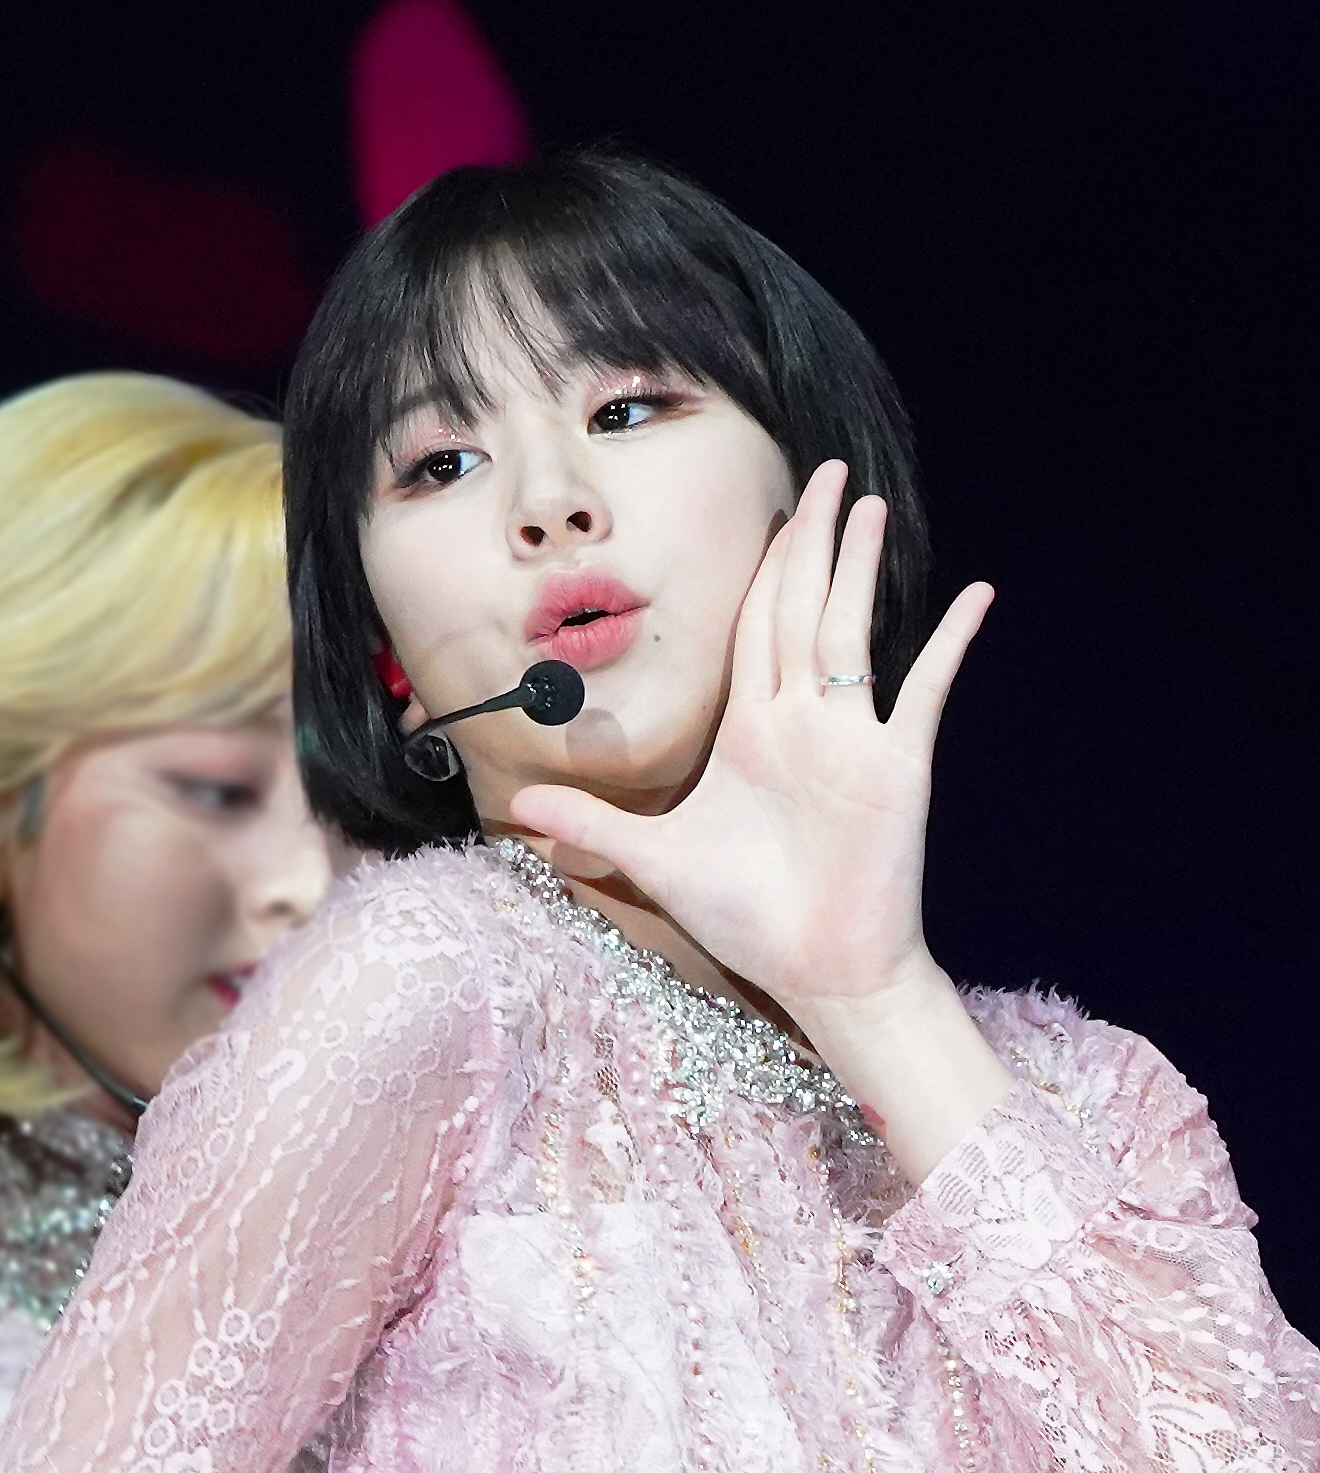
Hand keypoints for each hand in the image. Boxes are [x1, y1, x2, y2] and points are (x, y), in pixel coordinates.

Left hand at [510, 461, 1014, 1182]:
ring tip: (868, 505)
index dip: (762, 569)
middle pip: (803, 609)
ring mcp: (854, 740)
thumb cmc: (749, 920)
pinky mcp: (897, 767)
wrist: (820, 974)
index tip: (773, 513)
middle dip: (811, 540)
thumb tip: (520, 807)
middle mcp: (803, 723)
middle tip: (825, 472)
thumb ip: (592, 826)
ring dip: (859, 567)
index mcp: (752, 733)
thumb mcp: (656, 861)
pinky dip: (951, 643)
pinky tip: (977, 597)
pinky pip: (927, 690)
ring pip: (853, 630)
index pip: (754, 629)